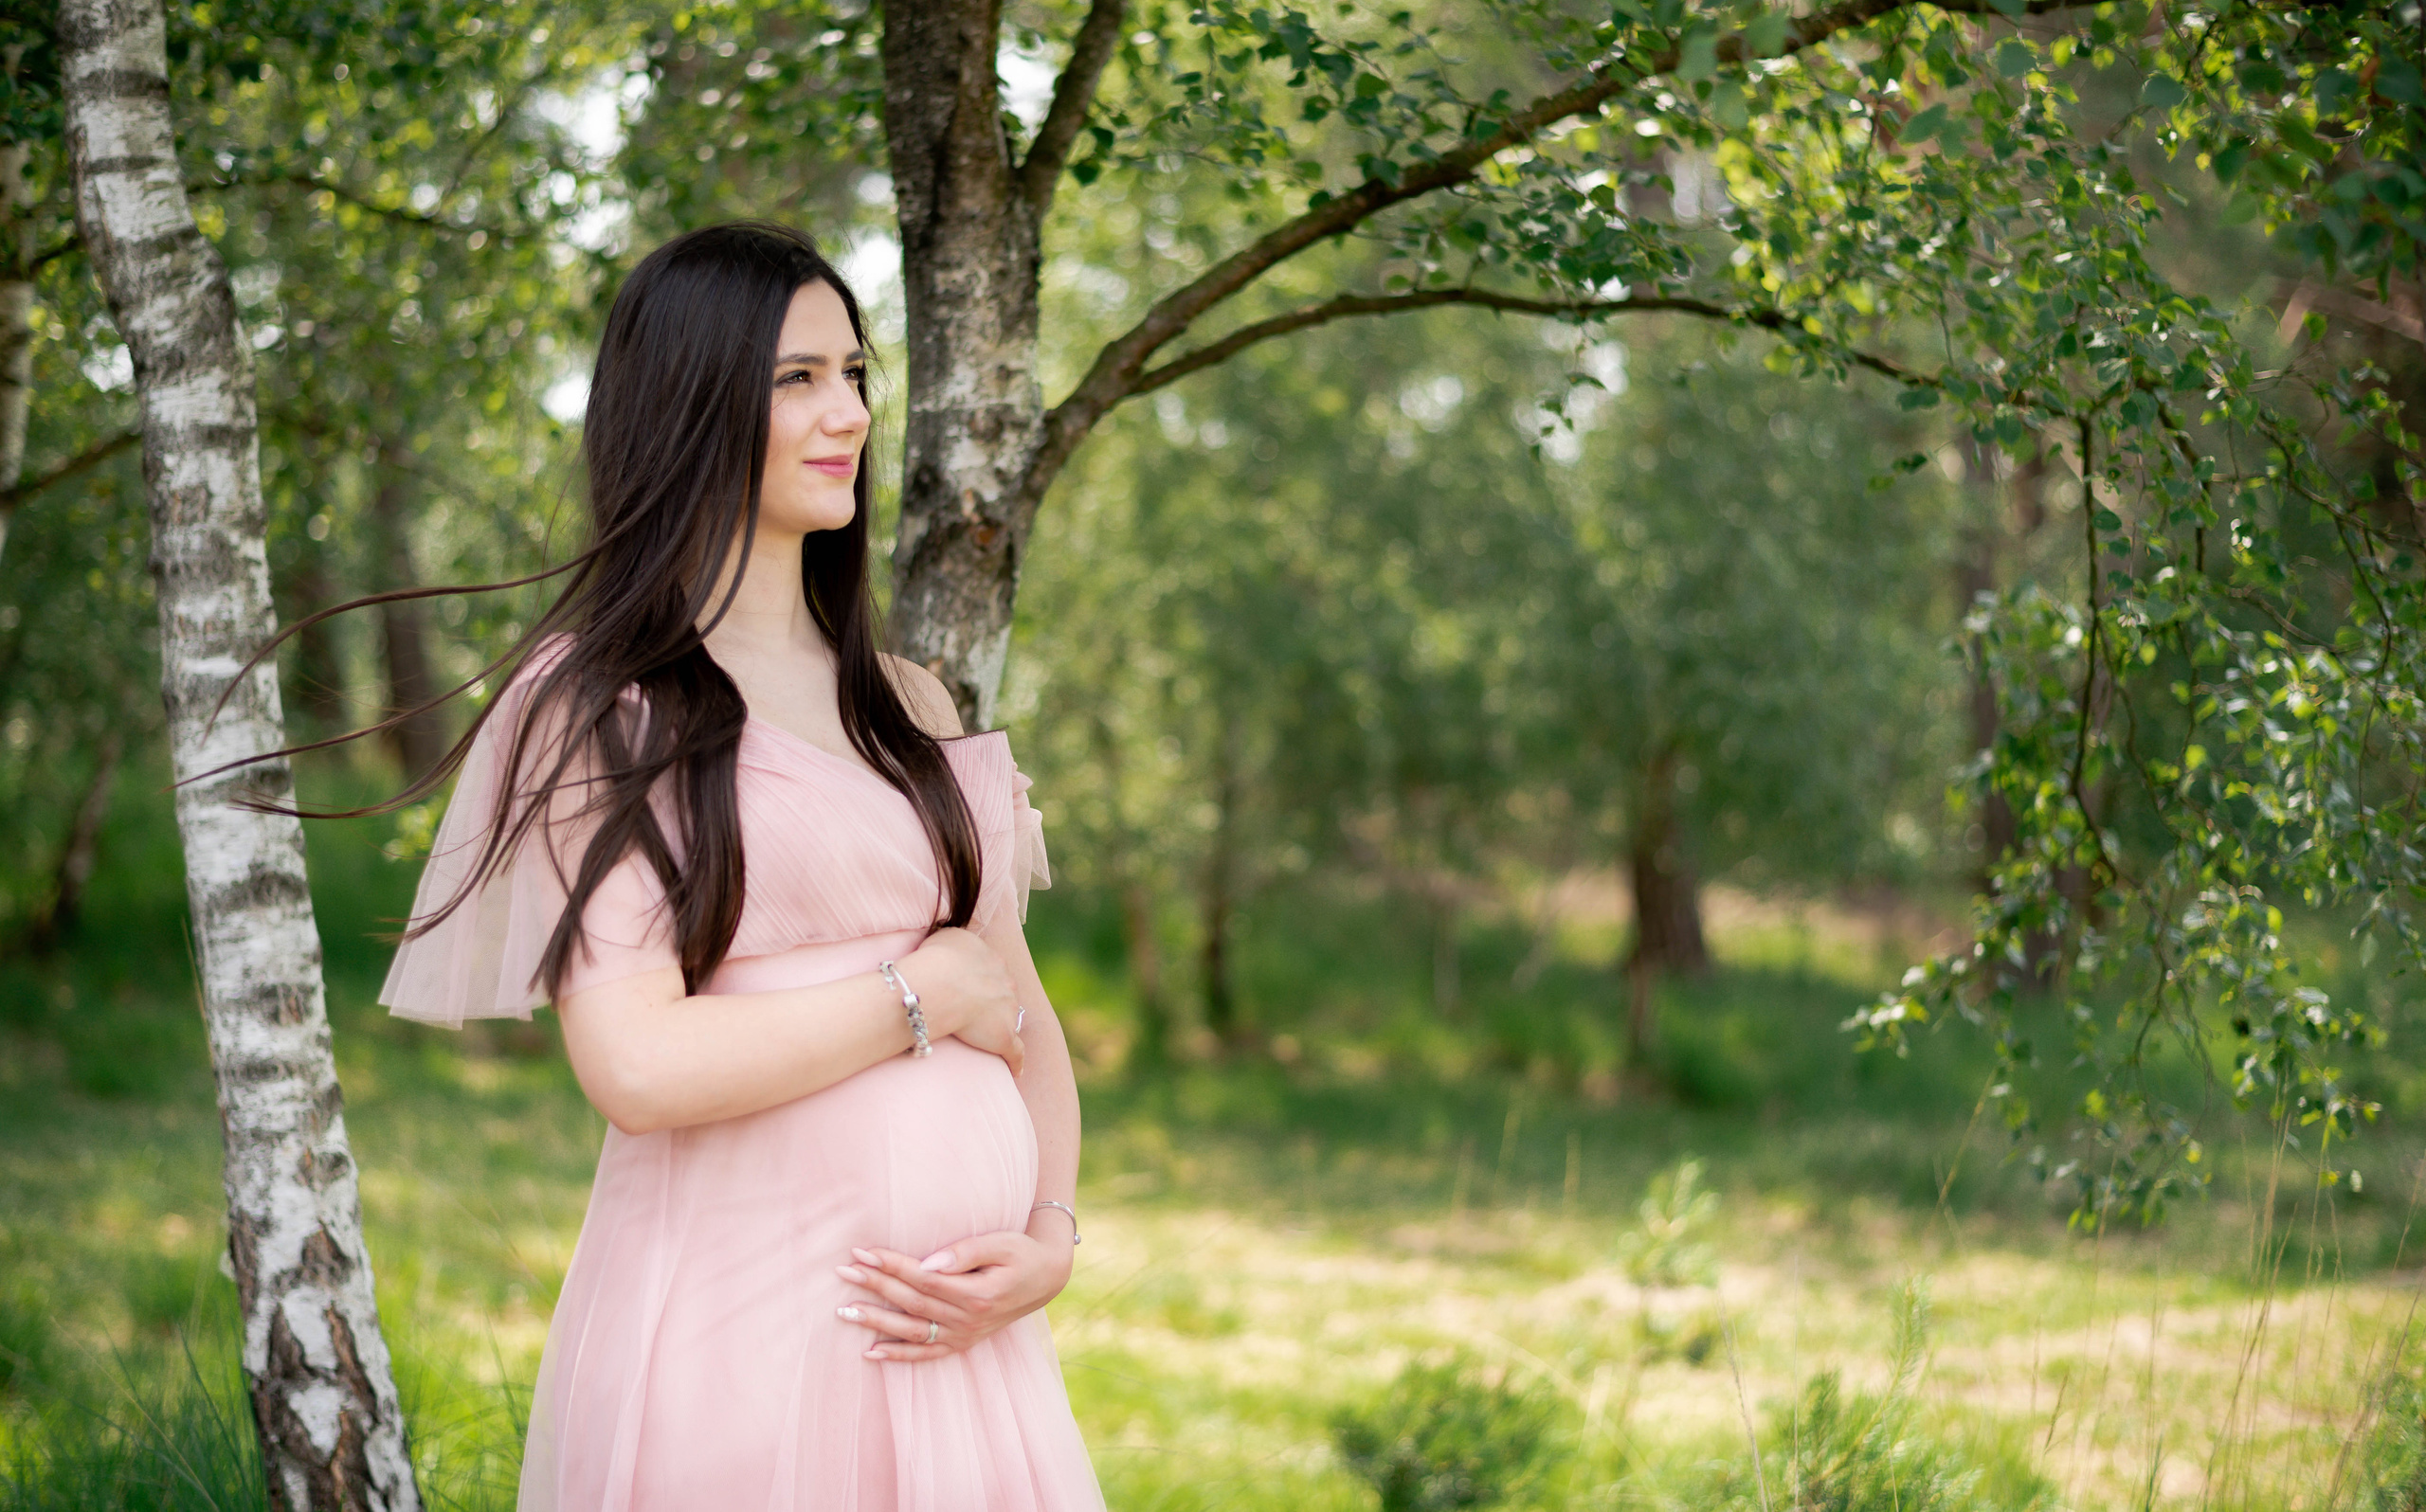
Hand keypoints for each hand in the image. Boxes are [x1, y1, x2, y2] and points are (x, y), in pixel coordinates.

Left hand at [833, 1226, 1074, 1361]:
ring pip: (912, 1331)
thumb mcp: (1002, 1244)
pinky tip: (870, 1351)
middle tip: (843, 1272)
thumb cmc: (1021, 1254)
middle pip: (912, 1303)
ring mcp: (964, 1335)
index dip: (891, 1265)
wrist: (1045, 1278)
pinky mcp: (961, 1343)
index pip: (924, 1279)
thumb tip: (929, 1262)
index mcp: (977, 1294)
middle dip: (875, 1286)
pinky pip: (926, 1354)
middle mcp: (968, 1320)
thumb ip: (966, 1252)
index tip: (863, 1252)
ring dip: (876, 1321)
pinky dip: (898, 1355)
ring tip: (844, 1310)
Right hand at [901, 927, 1022, 1074]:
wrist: (941, 984)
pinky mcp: (1004, 1037)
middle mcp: (1006, 983)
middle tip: (976, 1013)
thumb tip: (953, 946)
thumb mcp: (947, 936)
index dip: (982, 981)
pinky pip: (1015, 1052)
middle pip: (1005, 994)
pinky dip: (1016, 1062)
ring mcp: (1008, 1011)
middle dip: (995, 1002)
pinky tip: (1016, 1071)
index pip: (993, 971)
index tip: (970, 988)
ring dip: (1002, 1028)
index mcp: (994, 961)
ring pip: (1010, 1020)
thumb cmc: (937, 959)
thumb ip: (956, 940)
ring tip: (987, 1041)